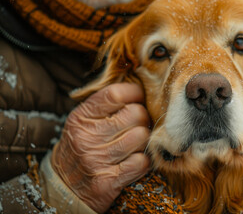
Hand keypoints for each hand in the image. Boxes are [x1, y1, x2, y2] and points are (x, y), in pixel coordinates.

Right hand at [52, 83, 150, 212]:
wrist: (63, 188)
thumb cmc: (80, 148)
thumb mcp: (83, 122)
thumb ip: (106, 106)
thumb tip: (139, 91)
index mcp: (81, 118)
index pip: (116, 94)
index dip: (135, 93)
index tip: (139, 98)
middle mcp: (87, 137)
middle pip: (136, 114)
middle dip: (143, 118)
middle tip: (137, 124)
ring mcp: (97, 160)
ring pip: (142, 136)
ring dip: (143, 140)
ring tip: (134, 143)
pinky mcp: (108, 181)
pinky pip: (142, 161)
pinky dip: (143, 160)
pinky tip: (134, 160)